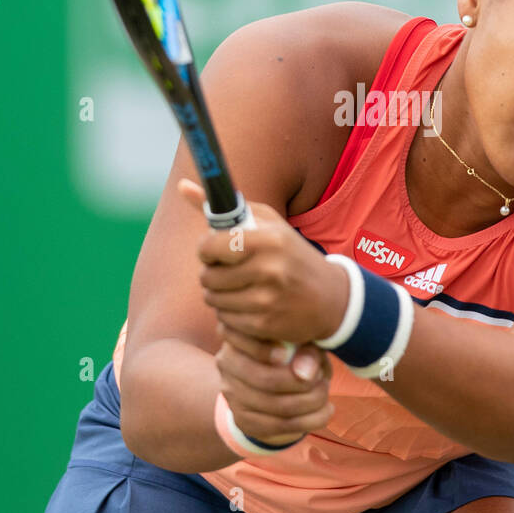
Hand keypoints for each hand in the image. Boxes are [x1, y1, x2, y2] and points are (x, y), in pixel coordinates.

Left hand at [177, 178, 348, 345]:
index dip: (206, 250)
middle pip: (207, 277)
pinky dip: (230, 314)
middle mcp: (269, 269)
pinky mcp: (265, 326)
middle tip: (229, 271)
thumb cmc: (293, 255)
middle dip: (212, 274)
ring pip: (213, 300)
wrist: (331, 298)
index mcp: (270, 239)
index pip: (210, 246)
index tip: (215, 252)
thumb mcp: (268, 224)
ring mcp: (267, 300)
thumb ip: (224, 208)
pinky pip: (225, 321)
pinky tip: (248, 306)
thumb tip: (182, 187)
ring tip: (239, 288)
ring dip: (219, 296)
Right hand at [214, 321, 334, 445]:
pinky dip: (310, 420)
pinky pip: (280, 426)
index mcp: (238, 336)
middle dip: (305, 384)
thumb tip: (308, 371)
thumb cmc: (294, 354)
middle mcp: (227, 364)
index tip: (309, 354)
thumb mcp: (304, 344)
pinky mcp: (243, 421)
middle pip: (266, 380)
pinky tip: (326, 411)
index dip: (282, 352)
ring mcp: (232, 395)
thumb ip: (306, 350)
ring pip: (276, 406)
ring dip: (312, 403)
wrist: (279, 387)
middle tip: (324, 381)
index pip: (254, 343)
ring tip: (326, 395)